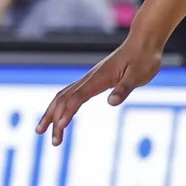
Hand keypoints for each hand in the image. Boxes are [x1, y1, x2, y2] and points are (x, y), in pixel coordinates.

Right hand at [35, 34, 163, 144]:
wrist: (142, 43)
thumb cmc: (143, 59)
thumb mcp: (138, 75)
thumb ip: (123, 89)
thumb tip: (111, 103)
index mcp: (98, 79)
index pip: (77, 98)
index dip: (67, 112)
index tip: (60, 127)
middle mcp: (89, 79)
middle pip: (63, 100)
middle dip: (54, 120)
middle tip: (54, 142)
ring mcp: (89, 79)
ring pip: (62, 97)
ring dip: (51, 114)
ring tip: (41, 130)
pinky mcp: (92, 81)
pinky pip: (69, 94)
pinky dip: (59, 106)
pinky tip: (57, 115)